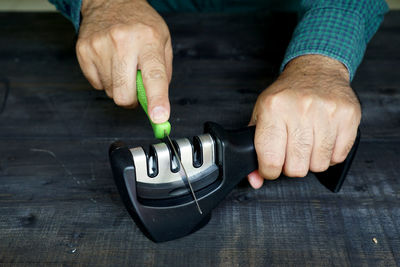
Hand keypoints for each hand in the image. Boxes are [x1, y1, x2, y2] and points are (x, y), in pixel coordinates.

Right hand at [76, 0, 172, 122]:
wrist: (112, 1)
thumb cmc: (141, 24)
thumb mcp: (163, 42)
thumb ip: (163, 74)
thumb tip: (156, 104)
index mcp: (148, 40)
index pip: (154, 76)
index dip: (157, 100)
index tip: (159, 117)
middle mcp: (122, 42)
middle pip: (124, 94)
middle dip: (132, 100)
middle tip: (136, 88)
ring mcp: (99, 46)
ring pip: (110, 92)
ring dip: (119, 87)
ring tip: (122, 66)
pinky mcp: (83, 51)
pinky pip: (97, 85)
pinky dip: (106, 80)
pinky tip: (110, 62)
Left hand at [247, 55, 360, 188]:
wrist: (316, 69)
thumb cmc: (286, 95)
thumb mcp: (261, 115)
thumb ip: (254, 149)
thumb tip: (255, 180)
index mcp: (272, 109)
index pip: (270, 160)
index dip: (269, 171)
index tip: (271, 167)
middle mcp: (299, 109)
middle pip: (296, 167)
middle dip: (291, 166)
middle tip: (290, 152)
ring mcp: (326, 112)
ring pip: (318, 165)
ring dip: (311, 160)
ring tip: (307, 143)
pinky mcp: (347, 116)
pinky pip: (338, 156)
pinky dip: (329, 155)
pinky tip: (322, 139)